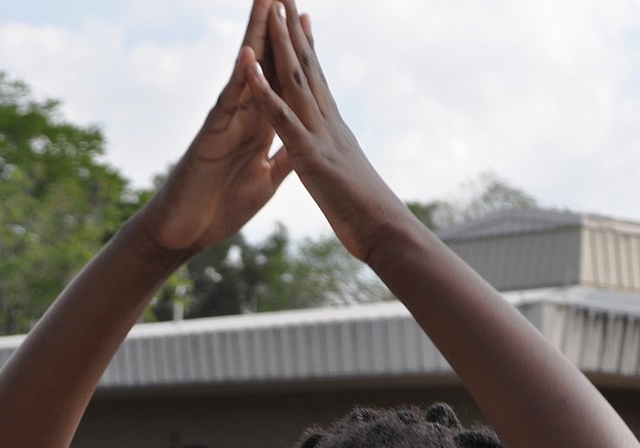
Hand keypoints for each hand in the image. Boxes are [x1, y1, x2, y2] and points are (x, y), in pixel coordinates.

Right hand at [140, 0, 291, 257]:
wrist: (187, 232)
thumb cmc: (220, 207)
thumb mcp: (265, 180)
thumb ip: (284, 157)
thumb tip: (304, 141)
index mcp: (260, 127)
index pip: (280, 81)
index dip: (295, 51)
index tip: (308, 19)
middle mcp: (244, 116)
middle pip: (264, 63)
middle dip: (276, 27)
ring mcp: (227, 122)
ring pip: (245, 72)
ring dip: (257, 36)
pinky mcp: (211, 137)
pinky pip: (227, 104)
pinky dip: (239, 80)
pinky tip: (248, 53)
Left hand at [245, 1, 405, 264]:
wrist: (387, 234)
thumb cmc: (369, 217)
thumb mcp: (346, 184)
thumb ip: (337, 165)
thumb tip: (339, 161)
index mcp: (334, 133)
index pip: (317, 82)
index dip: (307, 50)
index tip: (299, 18)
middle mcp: (330, 125)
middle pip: (308, 69)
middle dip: (293, 31)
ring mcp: (321, 138)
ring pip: (297, 83)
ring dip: (281, 45)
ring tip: (271, 9)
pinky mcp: (312, 159)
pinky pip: (284, 121)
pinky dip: (266, 94)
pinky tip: (251, 68)